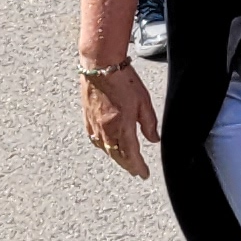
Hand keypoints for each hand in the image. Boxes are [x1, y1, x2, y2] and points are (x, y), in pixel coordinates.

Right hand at [81, 62, 158, 176]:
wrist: (100, 66)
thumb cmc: (123, 80)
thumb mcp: (144, 102)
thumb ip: (149, 123)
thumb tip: (154, 139)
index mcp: (121, 127)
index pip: (131, 154)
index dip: (138, 167)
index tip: (144, 174)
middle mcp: (105, 130)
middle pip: (116, 155)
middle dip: (127, 165)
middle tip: (135, 171)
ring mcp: (93, 124)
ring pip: (105, 148)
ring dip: (115, 157)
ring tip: (124, 161)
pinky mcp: (87, 117)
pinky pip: (95, 139)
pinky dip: (103, 146)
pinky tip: (106, 145)